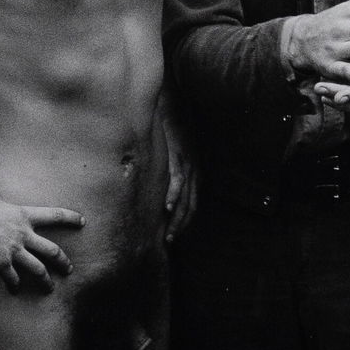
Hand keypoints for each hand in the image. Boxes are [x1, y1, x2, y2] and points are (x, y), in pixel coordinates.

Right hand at [0, 165, 79, 292]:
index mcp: (24, 215)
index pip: (55, 215)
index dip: (71, 218)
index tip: (82, 221)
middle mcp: (24, 233)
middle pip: (53, 250)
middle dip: (63, 262)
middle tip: (69, 270)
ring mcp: (14, 249)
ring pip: (39, 269)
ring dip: (46, 281)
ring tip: (50, 288)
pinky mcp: (1, 262)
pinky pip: (13, 278)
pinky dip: (14, 285)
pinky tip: (14, 290)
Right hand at [163, 118, 197, 242]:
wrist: (172, 108)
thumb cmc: (168, 131)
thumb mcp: (172, 154)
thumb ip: (166, 172)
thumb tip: (154, 190)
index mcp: (193, 174)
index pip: (191, 204)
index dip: (183, 222)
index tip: (173, 236)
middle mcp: (195, 172)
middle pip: (190, 206)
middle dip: (180, 226)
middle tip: (169, 241)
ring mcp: (188, 165)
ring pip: (185, 198)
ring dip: (177, 218)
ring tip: (168, 233)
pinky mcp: (179, 157)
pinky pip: (177, 180)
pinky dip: (173, 195)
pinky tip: (167, 207)